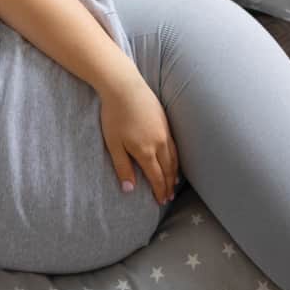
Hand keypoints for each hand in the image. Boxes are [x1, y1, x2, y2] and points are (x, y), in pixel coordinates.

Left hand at [99, 75, 178, 204]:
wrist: (124, 86)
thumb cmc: (114, 115)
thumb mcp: (113, 144)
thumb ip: (122, 167)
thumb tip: (129, 190)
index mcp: (146, 151)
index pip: (156, 177)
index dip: (159, 191)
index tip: (161, 202)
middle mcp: (159, 143)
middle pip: (168, 169)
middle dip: (169, 185)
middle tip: (169, 197)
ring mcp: (164, 131)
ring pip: (174, 158)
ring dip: (174, 173)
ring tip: (174, 183)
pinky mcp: (165, 121)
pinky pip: (174, 146)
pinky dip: (175, 158)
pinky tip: (173, 160)